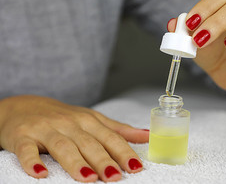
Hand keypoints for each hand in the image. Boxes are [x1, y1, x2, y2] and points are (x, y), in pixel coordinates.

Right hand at [0, 95, 148, 181]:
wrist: (25, 106)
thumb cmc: (64, 116)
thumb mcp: (92, 119)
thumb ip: (118, 130)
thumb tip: (146, 136)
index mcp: (89, 121)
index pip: (110, 137)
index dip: (123, 152)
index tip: (135, 167)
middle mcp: (70, 123)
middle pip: (89, 143)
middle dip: (103, 160)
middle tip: (115, 176)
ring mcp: (46, 129)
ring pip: (63, 145)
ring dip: (76, 162)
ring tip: (87, 178)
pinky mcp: (23, 136)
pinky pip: (27, 149)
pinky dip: (32, 161)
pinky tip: (40, 173)